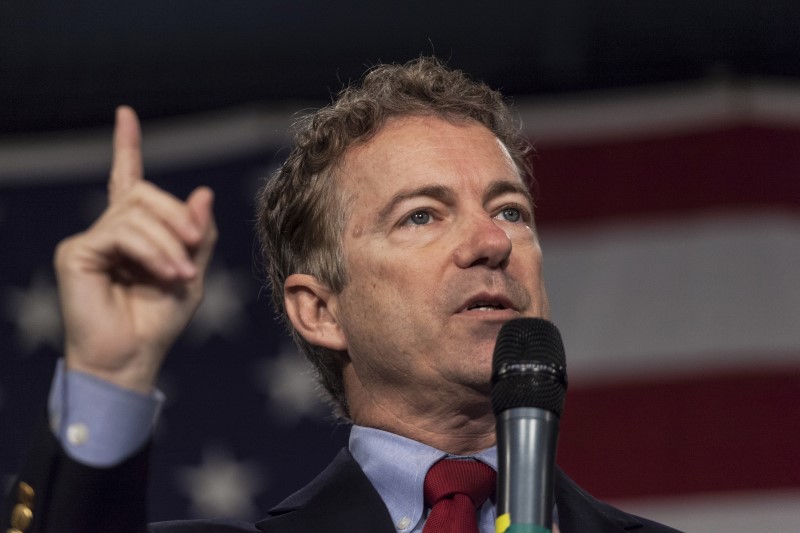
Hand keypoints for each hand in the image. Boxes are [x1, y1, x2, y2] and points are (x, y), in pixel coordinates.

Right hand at [54, 106, 216, 392]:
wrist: (133, 358)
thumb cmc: (160, 321)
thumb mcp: (192, 274)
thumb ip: (198, 235)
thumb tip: (203, 192)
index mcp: (135, 233)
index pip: (127, 180)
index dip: (126, 146)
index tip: (125, 114)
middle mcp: (109, 230)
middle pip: (146, 194)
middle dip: (179, 218)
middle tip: (195, 249)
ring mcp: (91, 239)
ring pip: (136, 212)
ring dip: (169, 242)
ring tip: (182, 275)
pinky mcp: (76, 252)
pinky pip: (122, 232)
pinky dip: (152, 251)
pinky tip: (166, 274)